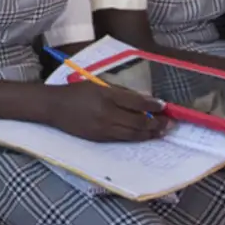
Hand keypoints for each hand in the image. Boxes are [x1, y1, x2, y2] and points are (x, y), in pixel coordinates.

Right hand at [45, 81, 167, 142]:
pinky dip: (136, 137)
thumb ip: (119, 91)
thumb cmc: (76, 92)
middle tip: (170, 122)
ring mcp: (104, 128)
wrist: (54, 107)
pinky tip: (144, 134)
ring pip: (133, 134)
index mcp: (106, 96)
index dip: (153, 104)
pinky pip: (123, 139)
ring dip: (150, 133)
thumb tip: (142, 98)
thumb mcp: (97, 85)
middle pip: (139, 121)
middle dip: (157, 123)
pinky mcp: (100, 139)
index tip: (165, 106)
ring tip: (162, 131)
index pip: (136, 102)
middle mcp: (107, 113)